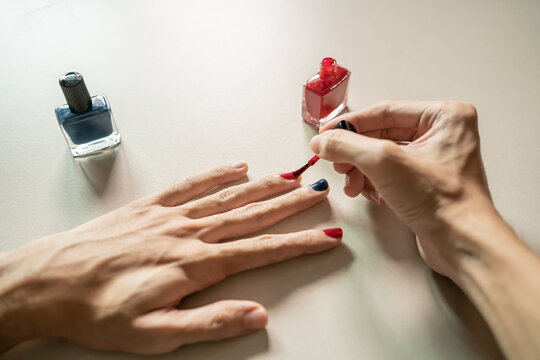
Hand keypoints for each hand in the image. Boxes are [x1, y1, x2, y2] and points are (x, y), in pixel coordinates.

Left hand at [0, 163, 339, 353]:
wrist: (52, 281)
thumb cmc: (100, 310)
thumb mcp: (155, 336)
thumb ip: (209, 323)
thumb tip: (256, 316)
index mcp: (196, 265)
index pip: (261, 250)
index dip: (299, 244)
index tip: (326, 237)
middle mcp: (189, 233)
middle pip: (252, 214)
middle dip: (290, 204)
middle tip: (319, 193)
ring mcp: (171, 215)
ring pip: (229, 195)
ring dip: (263, 185)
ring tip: (291, 177)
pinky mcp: (152, 206)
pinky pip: (193, 183)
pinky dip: (218, 173)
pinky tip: (236, 166)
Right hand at [311, 100, 539, 359]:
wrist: (462, 245)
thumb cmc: (441, 201)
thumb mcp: (384, 163)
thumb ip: (347, 145)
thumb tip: (322, 141)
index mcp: (444, 116)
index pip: (385, 111)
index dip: (350, 124)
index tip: (325, 135)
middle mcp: (442, 133)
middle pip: (381, 134)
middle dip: (355, 152)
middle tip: (335, 163)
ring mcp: (435, 159)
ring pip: (382, 155)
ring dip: (361, 170)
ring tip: (352, 186)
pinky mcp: (426, 182)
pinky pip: (390, 172)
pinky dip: (374, 182)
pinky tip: (371, 195)